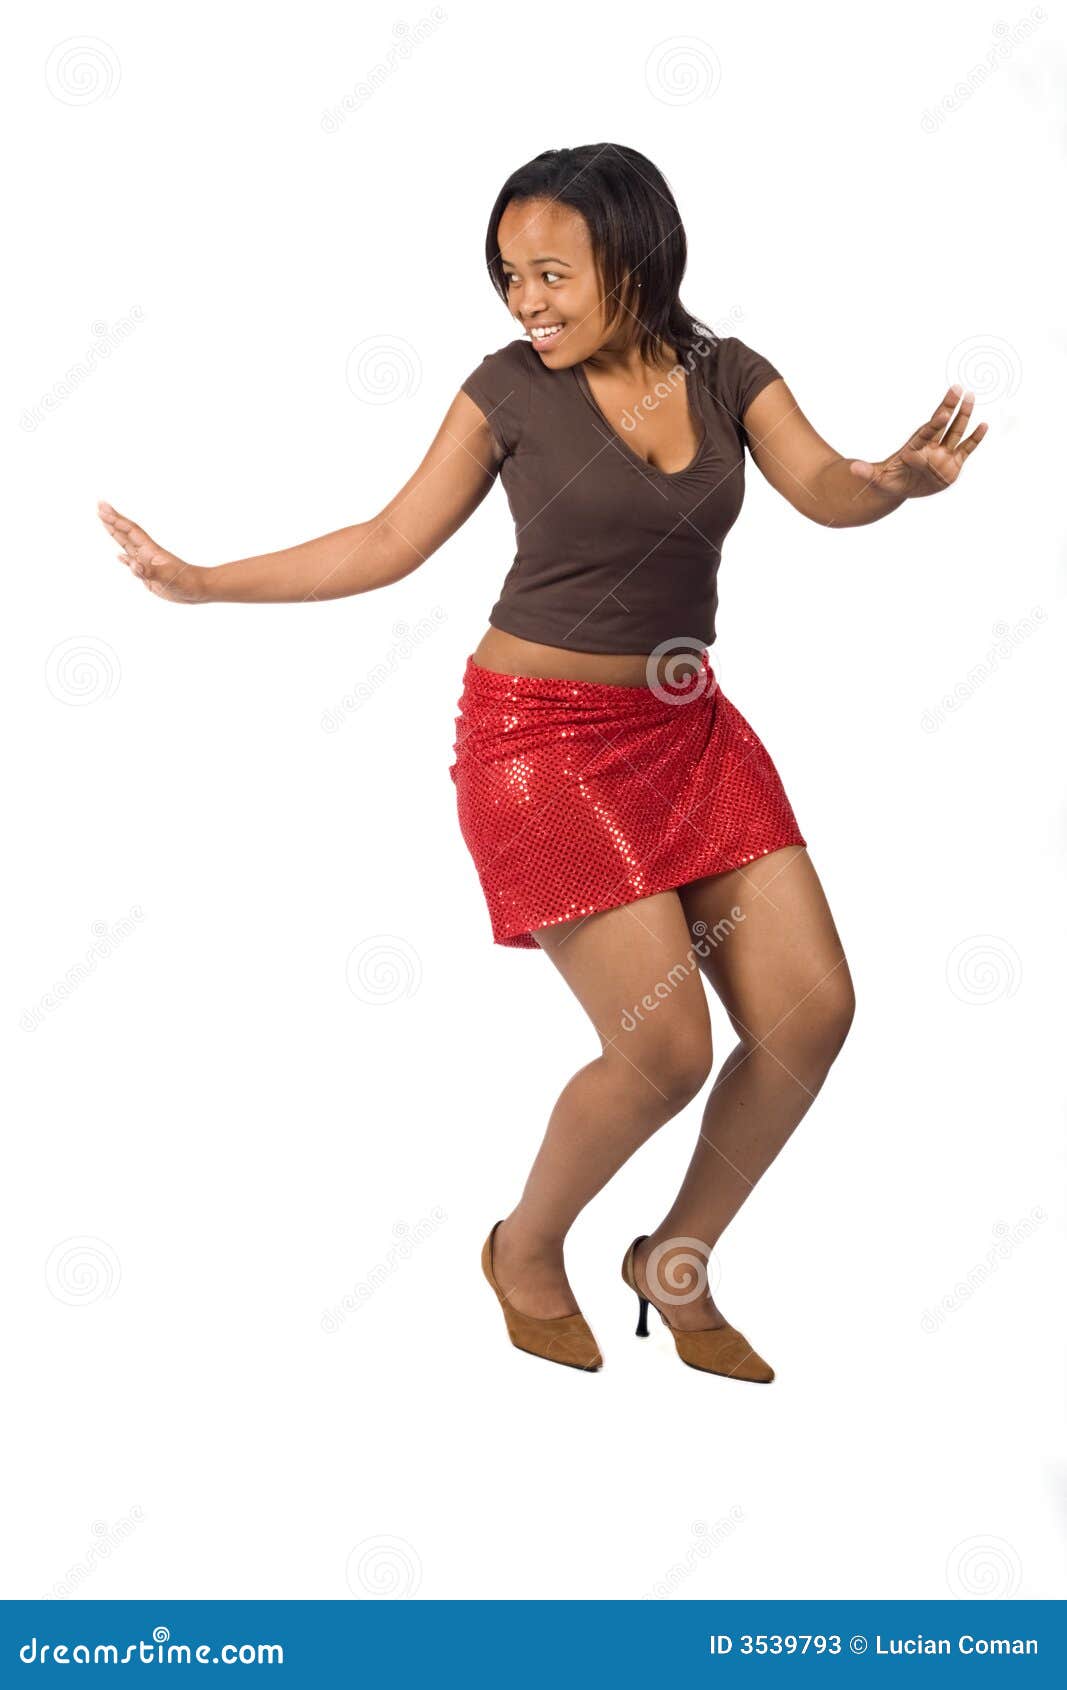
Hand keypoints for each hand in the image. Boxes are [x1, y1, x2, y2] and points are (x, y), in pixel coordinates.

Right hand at [97, 501, 204, 602]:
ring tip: (105, 523)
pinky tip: (119, 557)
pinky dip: (124, 559)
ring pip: (127, 546)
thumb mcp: (167, 576)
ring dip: (116, 534)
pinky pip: (132, 564)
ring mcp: (147, 564)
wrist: (198, 589)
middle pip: (126, 533)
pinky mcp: (149, 575)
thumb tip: (132, 565)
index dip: (116, 519)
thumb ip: (148, 571)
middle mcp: (147, 554)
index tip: (102, 508)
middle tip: (99, 507)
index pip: (129, 531)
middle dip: (112, 521)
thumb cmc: (186, 581)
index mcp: (150, 551)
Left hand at [849, 384, 987, 499]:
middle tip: (958, 389)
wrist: (899, 485)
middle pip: (943, 424)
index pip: (927, 432)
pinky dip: (975, 439)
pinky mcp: (952, 463)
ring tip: (971, 397)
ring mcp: (942, 453)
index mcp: (915, 448)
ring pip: (956, 432)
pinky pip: (966, 449)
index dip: (935, 422)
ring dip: (964, 415)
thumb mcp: (876, 479)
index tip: (942, 412)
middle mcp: (931, 446)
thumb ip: (867, 473)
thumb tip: (851, 468)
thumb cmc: (888, 480)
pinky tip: (985, 425)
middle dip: (950, 407)